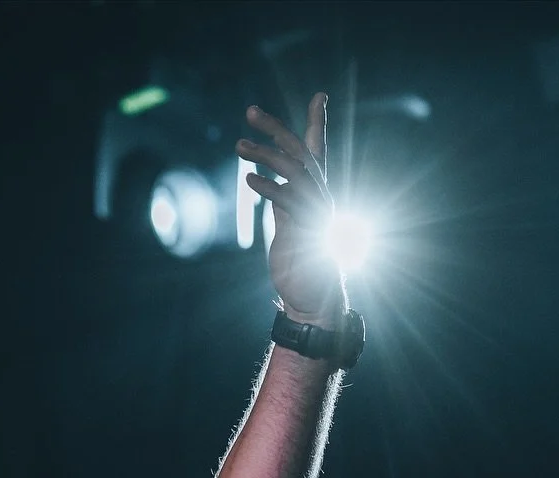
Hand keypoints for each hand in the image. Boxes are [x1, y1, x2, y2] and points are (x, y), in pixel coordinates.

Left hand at [237, 96, 346, 323]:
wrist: (313, 301)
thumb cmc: (301, 266)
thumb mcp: (289, 226)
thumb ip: (284, 201)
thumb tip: (271, 181)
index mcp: (314, 194)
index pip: (317, 151)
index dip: (318, 122)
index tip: (319, 95)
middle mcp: (319, 196)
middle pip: (300, 151)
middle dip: (276, 128)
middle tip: (250, 111)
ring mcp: (314, 211)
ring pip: (293, 169)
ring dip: (265, 154)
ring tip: (239, 145)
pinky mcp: (306, 229)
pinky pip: (287, 200)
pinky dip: (269, 187)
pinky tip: (249, 179)